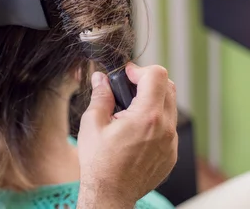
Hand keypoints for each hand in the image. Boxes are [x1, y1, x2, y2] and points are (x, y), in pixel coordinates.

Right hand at [77, 63, 177, 208]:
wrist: (110, 194)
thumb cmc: (99, 163)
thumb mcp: (92, 123)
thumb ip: (100, 96)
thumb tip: (100, 79)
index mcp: (147, 117)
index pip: (157, 76)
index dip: (139, 70)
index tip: (125, 76)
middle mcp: (165, 128)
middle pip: (169, 87)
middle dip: (147, 82)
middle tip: (127, 90)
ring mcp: (171, 143)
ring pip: (170, 108)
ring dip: (152, 101)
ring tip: (129, 112)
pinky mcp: (171, 154)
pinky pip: (168, 127)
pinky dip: (154, 120)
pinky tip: (135, 131)